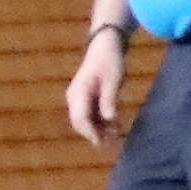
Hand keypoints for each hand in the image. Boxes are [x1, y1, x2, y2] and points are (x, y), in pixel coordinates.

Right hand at [66, 29, 124, 149]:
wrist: (104, 46)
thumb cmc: (109, 61)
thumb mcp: (113, 80)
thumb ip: (109, 100)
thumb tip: (109, 119)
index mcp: (79, 92)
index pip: (80, 118)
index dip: (90, 133)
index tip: (102, 143)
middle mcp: (74, 97)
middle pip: (80, 122)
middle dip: (94, 134)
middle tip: (112, 143)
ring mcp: (77, 98)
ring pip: (84, 120)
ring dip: (98, 129)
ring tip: (116, 135)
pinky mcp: (84, 98)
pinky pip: (89, 114)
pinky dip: (100, 122)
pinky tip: (113, 126)